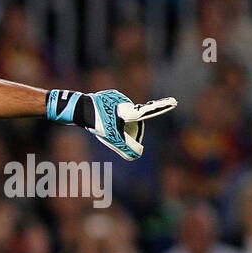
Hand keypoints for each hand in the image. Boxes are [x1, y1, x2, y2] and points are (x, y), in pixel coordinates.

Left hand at [47, 89, 177, 159]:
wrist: (77, 109)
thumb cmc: (96, 123)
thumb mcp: (112, 138)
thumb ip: (126, 148)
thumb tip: (136, 155)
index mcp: (129, 110)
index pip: (147, 111)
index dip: (161, 107)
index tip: (174, 102)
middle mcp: (125, 101)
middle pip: (133, 121)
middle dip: (126, 130)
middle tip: (111, 133)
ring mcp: (116, 97)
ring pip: (123, 116)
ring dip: (117, 124)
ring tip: (103, 126)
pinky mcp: (109, 96)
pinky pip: (115, 111)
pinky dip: (110, 118)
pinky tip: (100, 120)